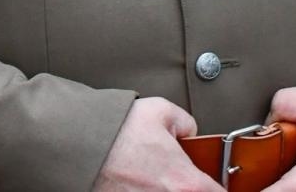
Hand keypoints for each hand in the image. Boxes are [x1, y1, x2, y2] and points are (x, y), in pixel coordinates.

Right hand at [92, 97, 223, 191]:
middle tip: (179, 178)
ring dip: (165, 189)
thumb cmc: (116, 130)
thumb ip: (186, 123)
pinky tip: (137, 183)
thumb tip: (189, 131)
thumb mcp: (161, 111)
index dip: (218, 187)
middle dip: (190, 188)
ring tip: (154, 179)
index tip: (212, 183)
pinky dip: (143, 191)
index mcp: (187, 183)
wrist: (78, 144)